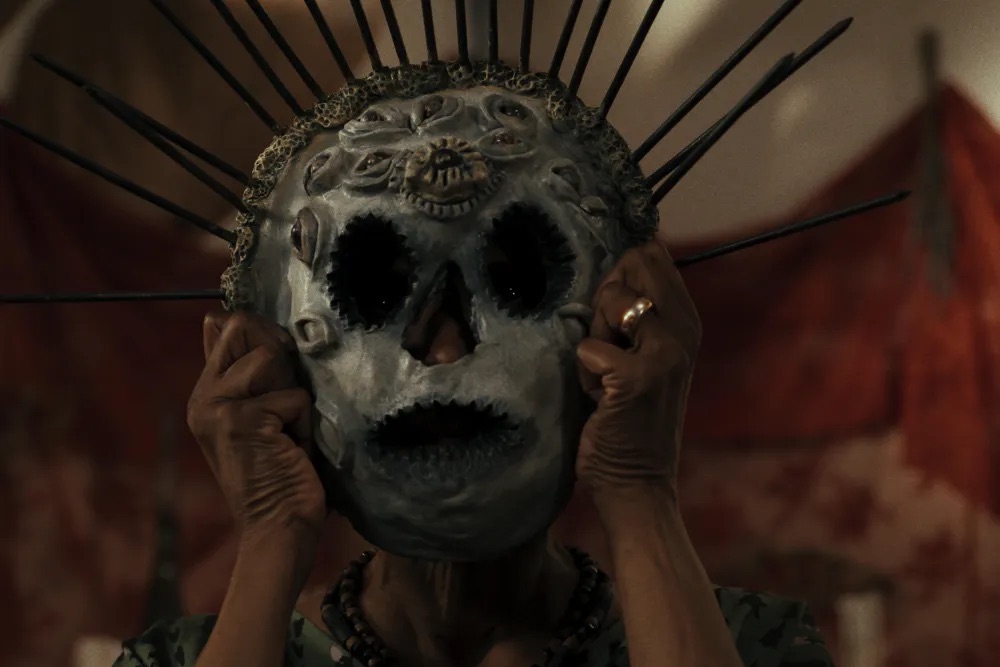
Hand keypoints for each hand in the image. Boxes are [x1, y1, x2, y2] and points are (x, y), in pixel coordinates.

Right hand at [187, 312, 325, 547]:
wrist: (278, 527)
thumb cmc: (280, 474)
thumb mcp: (261, 416)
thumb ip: (247, 373)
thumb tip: (221, 319)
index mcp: (205, 393)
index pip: (227, 326)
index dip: (264, 335)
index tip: (281, 369)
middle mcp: (203, 397)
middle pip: (244, 327)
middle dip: (279, 357)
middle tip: (284, 406)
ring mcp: (217, 408)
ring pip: (271, 358)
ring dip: (294, 397)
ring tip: (286, 432)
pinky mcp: (241, 420)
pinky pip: (294, 397)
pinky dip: (305, 424)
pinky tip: (293, 450)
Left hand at [575, 239, 700, 504]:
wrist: (637, 480)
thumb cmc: (628, 414)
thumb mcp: (641, 353)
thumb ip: (634, 310)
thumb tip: (615, 265)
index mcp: (687, 320)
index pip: (652, 255)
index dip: (620, 277)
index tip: (617, 319)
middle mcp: (685, 331)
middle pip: (630, 267)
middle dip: (605, 303)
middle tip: (612, 350)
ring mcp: (665, 354)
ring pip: (609, 304)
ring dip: (595, 341)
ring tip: (609, 378)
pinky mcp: (637, 378)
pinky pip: (588, 348)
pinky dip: (585, 375)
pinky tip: (601, 400)